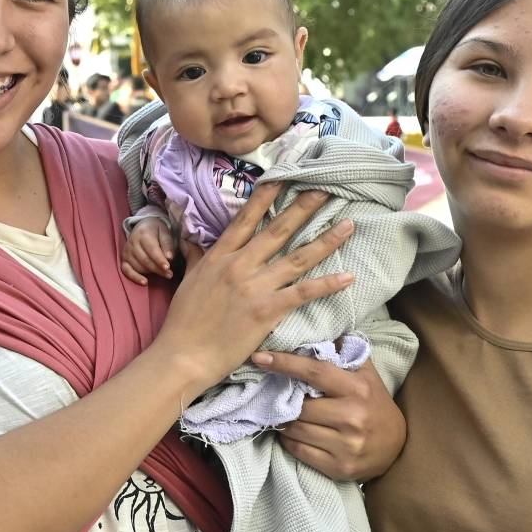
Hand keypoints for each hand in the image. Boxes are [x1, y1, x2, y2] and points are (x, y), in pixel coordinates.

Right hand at [121, 218, 176, 285]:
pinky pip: (126, 271)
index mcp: (143, 234)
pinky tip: (145, 282)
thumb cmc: (156, 231)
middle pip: (145, 260)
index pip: (151, 249)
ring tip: (164, 275)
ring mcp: (126, 252)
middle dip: (158, 269)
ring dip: (151, 273)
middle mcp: (132, 243)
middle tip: (170, 274)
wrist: (143, 227)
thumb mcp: (164, 232)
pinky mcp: (123, 260)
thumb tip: (169, 257)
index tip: (168, 267)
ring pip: (139, 266)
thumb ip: (167, 244)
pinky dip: (135, 277)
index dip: (159, 259)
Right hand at [154, 185, 356, 403]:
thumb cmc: (182, 322)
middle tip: (326, 188)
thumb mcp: (188, 280)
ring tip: (349, 224)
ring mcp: (254, 287)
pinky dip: (327, 284)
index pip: (246, 218)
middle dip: (304, 207)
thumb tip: (189, 235)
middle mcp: (239, 265)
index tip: (285, 176)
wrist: (182, 355)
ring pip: (297, 257)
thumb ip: (195, 255)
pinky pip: (303, 293)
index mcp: (219, 256)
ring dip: (326, 240)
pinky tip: (348, 276)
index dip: (267, 195)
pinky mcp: (267, 311)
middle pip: (278, 230)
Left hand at [254, 347, 406, 481]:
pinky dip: (289, 442)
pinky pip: (299, 451)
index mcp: (357, 389)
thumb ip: (344, 354)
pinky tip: (293, 435)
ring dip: (284, 423)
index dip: (285, 363)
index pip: (314, 372)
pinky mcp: (339, 467)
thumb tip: (318, 331)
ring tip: (287, 417)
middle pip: (300, 407)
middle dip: (286, 403)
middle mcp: (353, 417)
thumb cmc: (374, 403)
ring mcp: (346, 445)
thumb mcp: (366, 376)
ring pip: (296, 430)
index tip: (259, 357)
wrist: (397, 445)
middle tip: (280, 399)